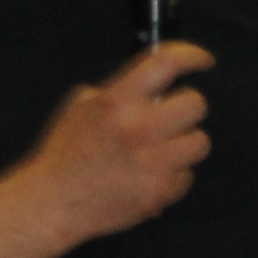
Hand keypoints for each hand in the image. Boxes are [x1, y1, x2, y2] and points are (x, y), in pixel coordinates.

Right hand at [18, 42, 214, 243]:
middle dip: (187, 107)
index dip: (192, 55)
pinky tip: (150, 176)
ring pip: (199, 141)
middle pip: (195, 104)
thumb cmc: (64, 156)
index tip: (203, 60)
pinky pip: (188, 175)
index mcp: (117, 102)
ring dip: (185, 143)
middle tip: (172, 117)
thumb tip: (151, 85)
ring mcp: (153, 163)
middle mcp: (138, 129)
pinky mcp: (160, 191)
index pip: (166, 63)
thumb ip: (117, 91)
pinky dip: (174, 175)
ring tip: (162, 150)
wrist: (55, 202)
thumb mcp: (80, 107)